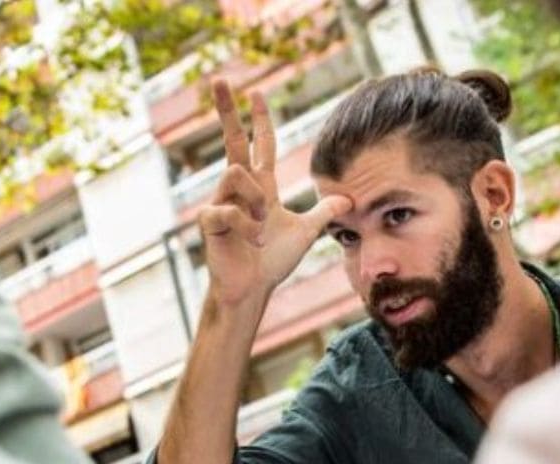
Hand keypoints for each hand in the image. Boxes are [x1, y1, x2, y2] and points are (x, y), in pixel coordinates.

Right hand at [198, 79, 351, 306]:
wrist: (252, 289)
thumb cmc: (272, 262)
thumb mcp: (306, 232)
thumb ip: (324, 212)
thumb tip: (350, 198)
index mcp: (261, 187)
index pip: (260, 143)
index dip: (259, 118)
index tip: (256, 92)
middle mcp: (239, 188)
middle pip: (231, 139)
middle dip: (226, 109)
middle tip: (218, 78)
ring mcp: (222, 201)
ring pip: (236, 173)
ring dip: (253, 201)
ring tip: (258, 228)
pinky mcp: (210, 219)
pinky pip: (229, 208)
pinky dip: (245, 225)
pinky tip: (248, 240)